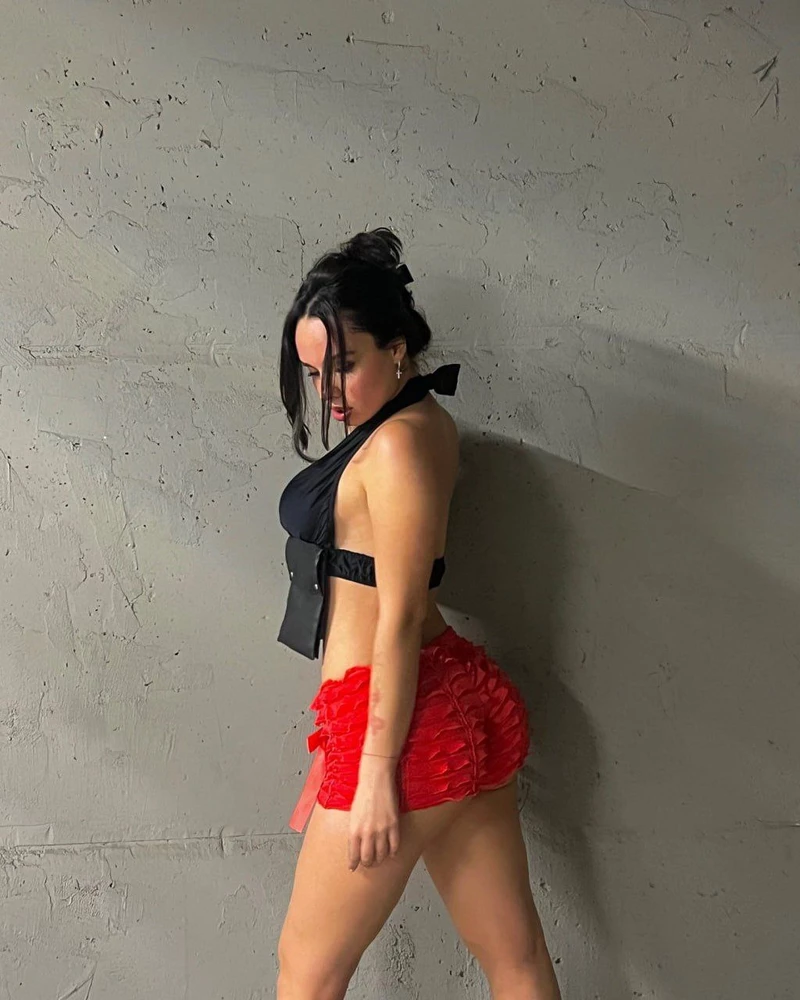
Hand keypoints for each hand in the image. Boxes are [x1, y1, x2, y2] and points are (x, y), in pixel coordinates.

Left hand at [347, 754, 400, 870]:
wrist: (376, 780)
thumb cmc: (363, 794)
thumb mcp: (353, 814)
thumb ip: (355, 831)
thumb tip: (355, 844)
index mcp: (354, 830)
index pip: (353, 855)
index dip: (354, 864)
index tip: (354, 868)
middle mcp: (367, 833)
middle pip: (368, 858)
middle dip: (367, 864)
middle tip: (368, 864)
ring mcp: (381, 830)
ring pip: (382, 854)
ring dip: (380, 859)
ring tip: (379, 859)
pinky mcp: (393, 825)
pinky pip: (395, 845)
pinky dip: (393, 852)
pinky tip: (392, 853)